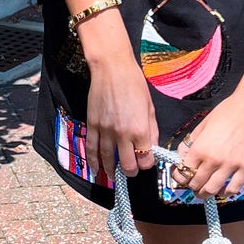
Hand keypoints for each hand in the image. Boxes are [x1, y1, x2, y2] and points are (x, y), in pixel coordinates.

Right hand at [85, 51, 157, 181]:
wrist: (112, 69)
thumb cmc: (134, 84)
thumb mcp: (150, 107)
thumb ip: (152, 130)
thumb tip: (152, 147)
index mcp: (140, 129)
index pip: (145, 159)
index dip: (147, 163)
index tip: (146, 161)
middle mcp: (123, 133)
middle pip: (127, 165)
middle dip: (131, 171)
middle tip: (131, 170)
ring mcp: (105, 130)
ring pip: (107, 160)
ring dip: (111, 170)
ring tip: (113, 175)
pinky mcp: (93, 125)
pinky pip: (92, 148)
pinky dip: (93, 161)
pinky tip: (96, 168)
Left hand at [170, 56, 243, 198]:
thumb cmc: (226, 111)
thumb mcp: (202, 125)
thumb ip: (191, 142)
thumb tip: (182, 156)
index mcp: (199, 148)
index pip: (183, 173)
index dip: (179, 177)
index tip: (181, 177)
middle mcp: (213, 160)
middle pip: (196, 184)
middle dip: (191, 187)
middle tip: (192, 185)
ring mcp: (230, 165)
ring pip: (212, 190)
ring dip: (205, 193)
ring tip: (204, 191)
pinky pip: (234, 188)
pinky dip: (226, 192)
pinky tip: (223, 189)